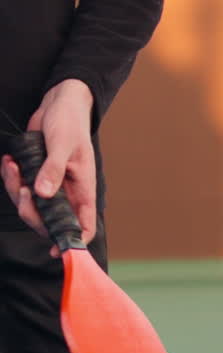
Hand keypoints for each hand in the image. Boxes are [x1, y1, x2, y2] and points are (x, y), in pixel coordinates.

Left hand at [0, 79, 95, 255]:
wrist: (59, 102)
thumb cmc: (70, 121)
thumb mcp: (63, 143)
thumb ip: (53, 169)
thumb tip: (43, 194)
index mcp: (82, 188)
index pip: (83, 224)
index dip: (71, 241)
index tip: (55, 250)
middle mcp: (67, 191)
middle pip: (48, 221)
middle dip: (30, 211)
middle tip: (23, 190)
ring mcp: (50, 185)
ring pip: (30, 205)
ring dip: (16, 190)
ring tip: (12, 166)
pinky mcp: (36, 175)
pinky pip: (20, 188)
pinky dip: (11, 178)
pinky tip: (10, 162)